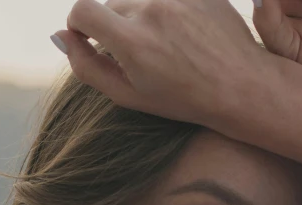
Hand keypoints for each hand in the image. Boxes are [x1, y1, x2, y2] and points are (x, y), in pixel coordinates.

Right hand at [54, 0, 301, 171]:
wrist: (242, 86)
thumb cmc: (184, 99)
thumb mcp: (130, 95)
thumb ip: (86, 66)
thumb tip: (59, 36)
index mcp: (132, 39)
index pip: (82, 11)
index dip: (79, 25)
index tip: (90, 39)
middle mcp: (152, 9)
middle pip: (112, 6)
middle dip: (117, 27)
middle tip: (142, 58)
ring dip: (143, 18)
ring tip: (167, 49)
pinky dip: (169, 12)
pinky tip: (186, 37)